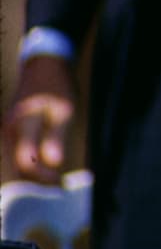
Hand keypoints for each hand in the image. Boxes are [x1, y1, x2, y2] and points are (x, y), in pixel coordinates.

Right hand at [5, 55, 77, 182]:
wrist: (44, 64)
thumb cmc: (57, 85)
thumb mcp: (65, 109)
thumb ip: (56, 136)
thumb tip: (53, 162)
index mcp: (22, 124)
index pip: (26, 162)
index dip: (42, 176)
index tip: (59, 181)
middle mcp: (8, 128)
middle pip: (17, 164)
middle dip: (36, 178)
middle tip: (58, 183)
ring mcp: (7, 128)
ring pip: (15, 159)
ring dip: (33, 171)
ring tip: (53, 176)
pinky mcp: (10, 128)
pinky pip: (16, 150)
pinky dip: (29, 160)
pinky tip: (45, 162)